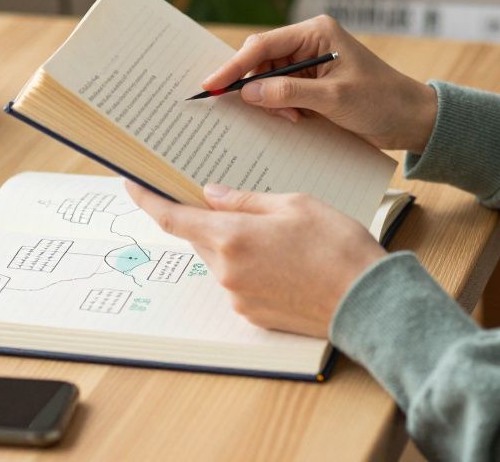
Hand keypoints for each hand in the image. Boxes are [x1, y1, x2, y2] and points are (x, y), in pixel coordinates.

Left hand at [124, 180, 386, 337]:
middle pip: (200, 238)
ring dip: (235, 243)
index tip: (131, 184)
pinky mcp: (253, 315)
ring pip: (221, 260)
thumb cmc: (338, 247)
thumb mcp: (294, 204)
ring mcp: (238, 297)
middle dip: (210, 219)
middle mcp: (227, 271)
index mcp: (232, 237)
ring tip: (279, 234)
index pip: (173, 218)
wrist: (368, 301)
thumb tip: (211, 196)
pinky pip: (238, 282)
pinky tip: (284, 259)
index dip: (147, 200)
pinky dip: (250, 266)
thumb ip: (245, 199)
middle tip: (234, 202)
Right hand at [206, 15, 437, 152]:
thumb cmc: (382, 101)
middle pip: (261, 62)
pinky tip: (293, 122)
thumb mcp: (334, 98)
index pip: (263, 46)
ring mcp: (310, 66)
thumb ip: (289, 93)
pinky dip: (281, 110)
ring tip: (292, 120)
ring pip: (268, 81)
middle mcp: (310, 44)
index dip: (234, 66)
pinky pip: (281, 95)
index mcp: (316, 33)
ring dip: (271, 103)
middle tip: (254, 111)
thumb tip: (247, 92)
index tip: (211, 85)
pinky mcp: (312, 86)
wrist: (412, 120)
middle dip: (255, 88)